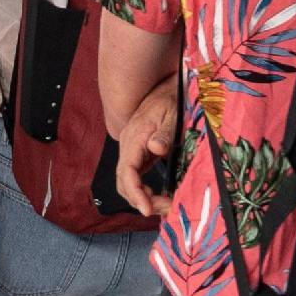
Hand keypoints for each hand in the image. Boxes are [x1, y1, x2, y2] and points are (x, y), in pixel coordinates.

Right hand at [112, 96, 181, 215]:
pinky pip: (134, 176)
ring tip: (165, 205)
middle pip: (123, 182)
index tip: (148, 209)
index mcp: (134, 137)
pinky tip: (158, 195)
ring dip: (143, 197)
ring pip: (127, 181)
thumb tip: (156, 148)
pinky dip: (143, 190)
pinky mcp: (138, 152)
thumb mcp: (172, 114)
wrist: (166, 86)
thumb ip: (164, 132)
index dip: (136, 193)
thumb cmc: (171, 98)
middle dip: (141, 200)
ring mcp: (132, 149)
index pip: (127, 172)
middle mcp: (128, 145)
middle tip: (165, 208)